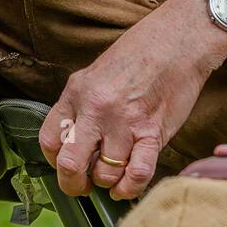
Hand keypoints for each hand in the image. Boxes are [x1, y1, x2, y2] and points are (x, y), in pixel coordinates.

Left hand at [37, 0, 226, 202]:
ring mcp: (124, 121)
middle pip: (69, 165)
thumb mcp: (97, 73)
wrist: (177, 39)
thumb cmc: (139, 53)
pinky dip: (130, 188)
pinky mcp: (153, 132)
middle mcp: (96, 108)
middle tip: (85, 185)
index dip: (54, 161)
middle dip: (74, 184)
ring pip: (105, 174)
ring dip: (109, 181)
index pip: (49, 140)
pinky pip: (136, 174)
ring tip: (115, 172)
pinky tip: (128, 184)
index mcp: (77, 91)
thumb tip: (75, 142)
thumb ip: (82, 106)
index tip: (66, 164)